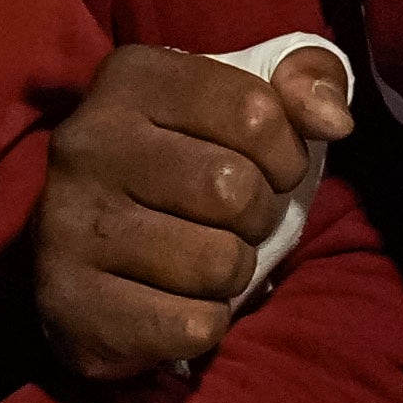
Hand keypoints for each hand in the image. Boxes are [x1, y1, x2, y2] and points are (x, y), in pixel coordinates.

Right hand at [32, 39, 358, 382]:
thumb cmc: (191, 167)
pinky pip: (190, 326)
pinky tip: (169, 302)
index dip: (286, 153)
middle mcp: (86, 142)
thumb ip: (308, 80)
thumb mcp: (249, 103)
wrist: (92, 258)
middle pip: (234, 190)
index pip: (256, 113)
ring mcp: (67, 224)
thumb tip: (335, 120)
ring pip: (217, 264)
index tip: (266, 166)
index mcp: (132, 76)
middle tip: (230, 222)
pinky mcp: (71, 303)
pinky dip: (201, 323)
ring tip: (198, 260)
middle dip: (258, 217)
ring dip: (231, 274)